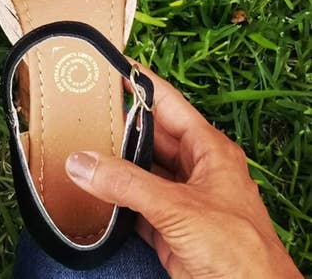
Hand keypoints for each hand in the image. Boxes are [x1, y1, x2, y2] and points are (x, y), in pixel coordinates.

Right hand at [65, 61, 301, 278]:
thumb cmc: (238, 251)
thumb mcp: (179, 207)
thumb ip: (127, 183)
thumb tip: (81, 162)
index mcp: (208, 149)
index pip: (167, 102)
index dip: (140, 82)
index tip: (110, 65)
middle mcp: (194, 168)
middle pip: (148, 135)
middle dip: (118, 123)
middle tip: (82, 107)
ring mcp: (181, 198)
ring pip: (139, 169)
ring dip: (112, 162)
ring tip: (77, 143)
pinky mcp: (168, 226)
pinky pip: (133, 202)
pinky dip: (112, 197)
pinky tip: (90, 189)